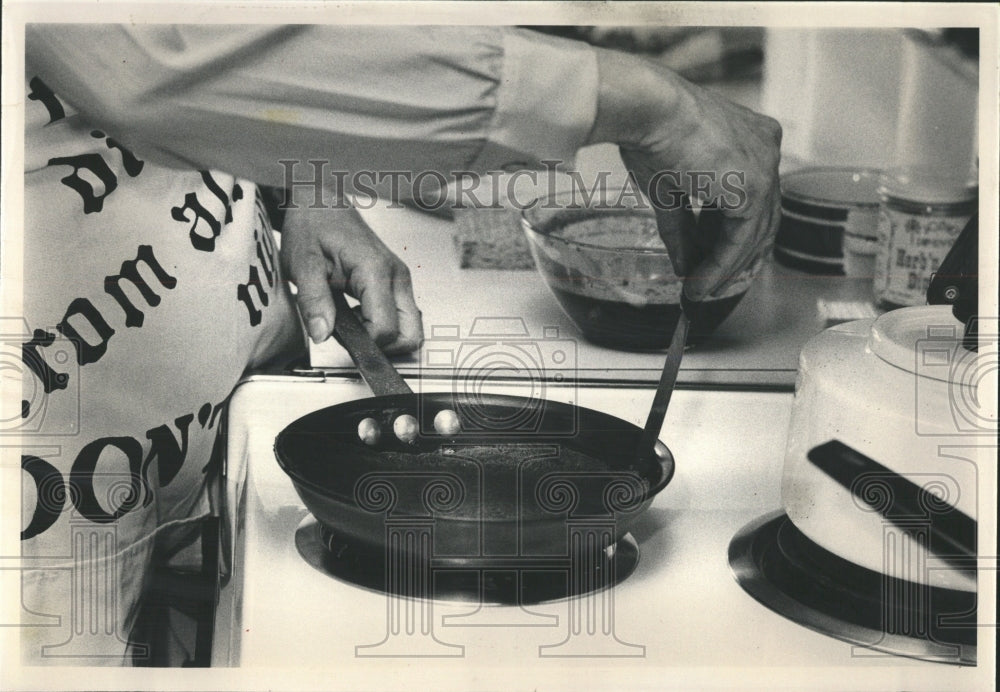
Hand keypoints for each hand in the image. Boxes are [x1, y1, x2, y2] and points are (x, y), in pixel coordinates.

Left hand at [279, 200, 422, 353]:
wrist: (321, 204)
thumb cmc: (313, 227)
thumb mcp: (302, 264)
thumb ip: (313, 301)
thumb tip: (322, 333)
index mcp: (375, 270)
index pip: (384, 329)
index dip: (362, 342)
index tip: (339, 334)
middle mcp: (396, 276)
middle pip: (409, 334)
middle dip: (382, 346)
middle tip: (353, 337)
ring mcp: (400, 280)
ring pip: (410, 328)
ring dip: (384, 336)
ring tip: (353, 324)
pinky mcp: (397, 283)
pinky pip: (402, 316)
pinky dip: (385, 326)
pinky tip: (360, 316)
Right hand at [588, 48, 781, 301]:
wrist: (648, 109)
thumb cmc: (651, 130)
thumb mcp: (669, 186)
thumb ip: (681, 226)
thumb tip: (682, 263)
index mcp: (752, 137)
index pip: (752, 196)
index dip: (731, 232)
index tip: (708, 257)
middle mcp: (767, 147)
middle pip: (761, 216)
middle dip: (735, 255)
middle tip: (712, 281)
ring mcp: (766, 166)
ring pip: (754, 232)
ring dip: (726, 267)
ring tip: (700, 290)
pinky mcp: (754, 187)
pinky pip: (742, 238)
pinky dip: (722, 265)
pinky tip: (701, 282)